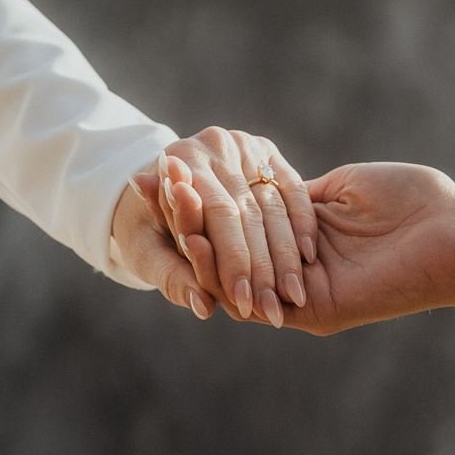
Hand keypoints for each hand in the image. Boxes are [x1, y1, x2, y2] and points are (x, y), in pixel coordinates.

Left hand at [124, 127, 317, 326]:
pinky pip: (293, 190)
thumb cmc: (147, 226)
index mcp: (182, 156)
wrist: (159, 186)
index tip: (244, 303)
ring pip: (274, 204)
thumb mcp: (147, 252)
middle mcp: (217, 143)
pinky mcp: (268, 152)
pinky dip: (302, 224)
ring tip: (293, 295)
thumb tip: (203, 308)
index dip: (233, 261)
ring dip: (286, 253)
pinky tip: (307, 257)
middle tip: (274, 310)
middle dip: (262, 266)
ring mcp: (246, 144)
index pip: (219, 213)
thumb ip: (174, 278)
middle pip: (249, 210)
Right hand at [164, 161, 454, 335]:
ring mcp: (303, 296)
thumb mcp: (340, 188)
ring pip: (232, 279)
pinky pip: (256, 297)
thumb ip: (296, 194)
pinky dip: (222, 271)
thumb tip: (257, 186)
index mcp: (303, 242)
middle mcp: (297, 273)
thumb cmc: (413, 200)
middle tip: (149, 187)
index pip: (239, 227)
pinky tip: (194, 240)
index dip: (203, 204)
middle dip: (186, 221)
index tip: (169, 171)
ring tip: (163, 204)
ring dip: (194, 243)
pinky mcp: (314, 310)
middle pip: (227, 255)